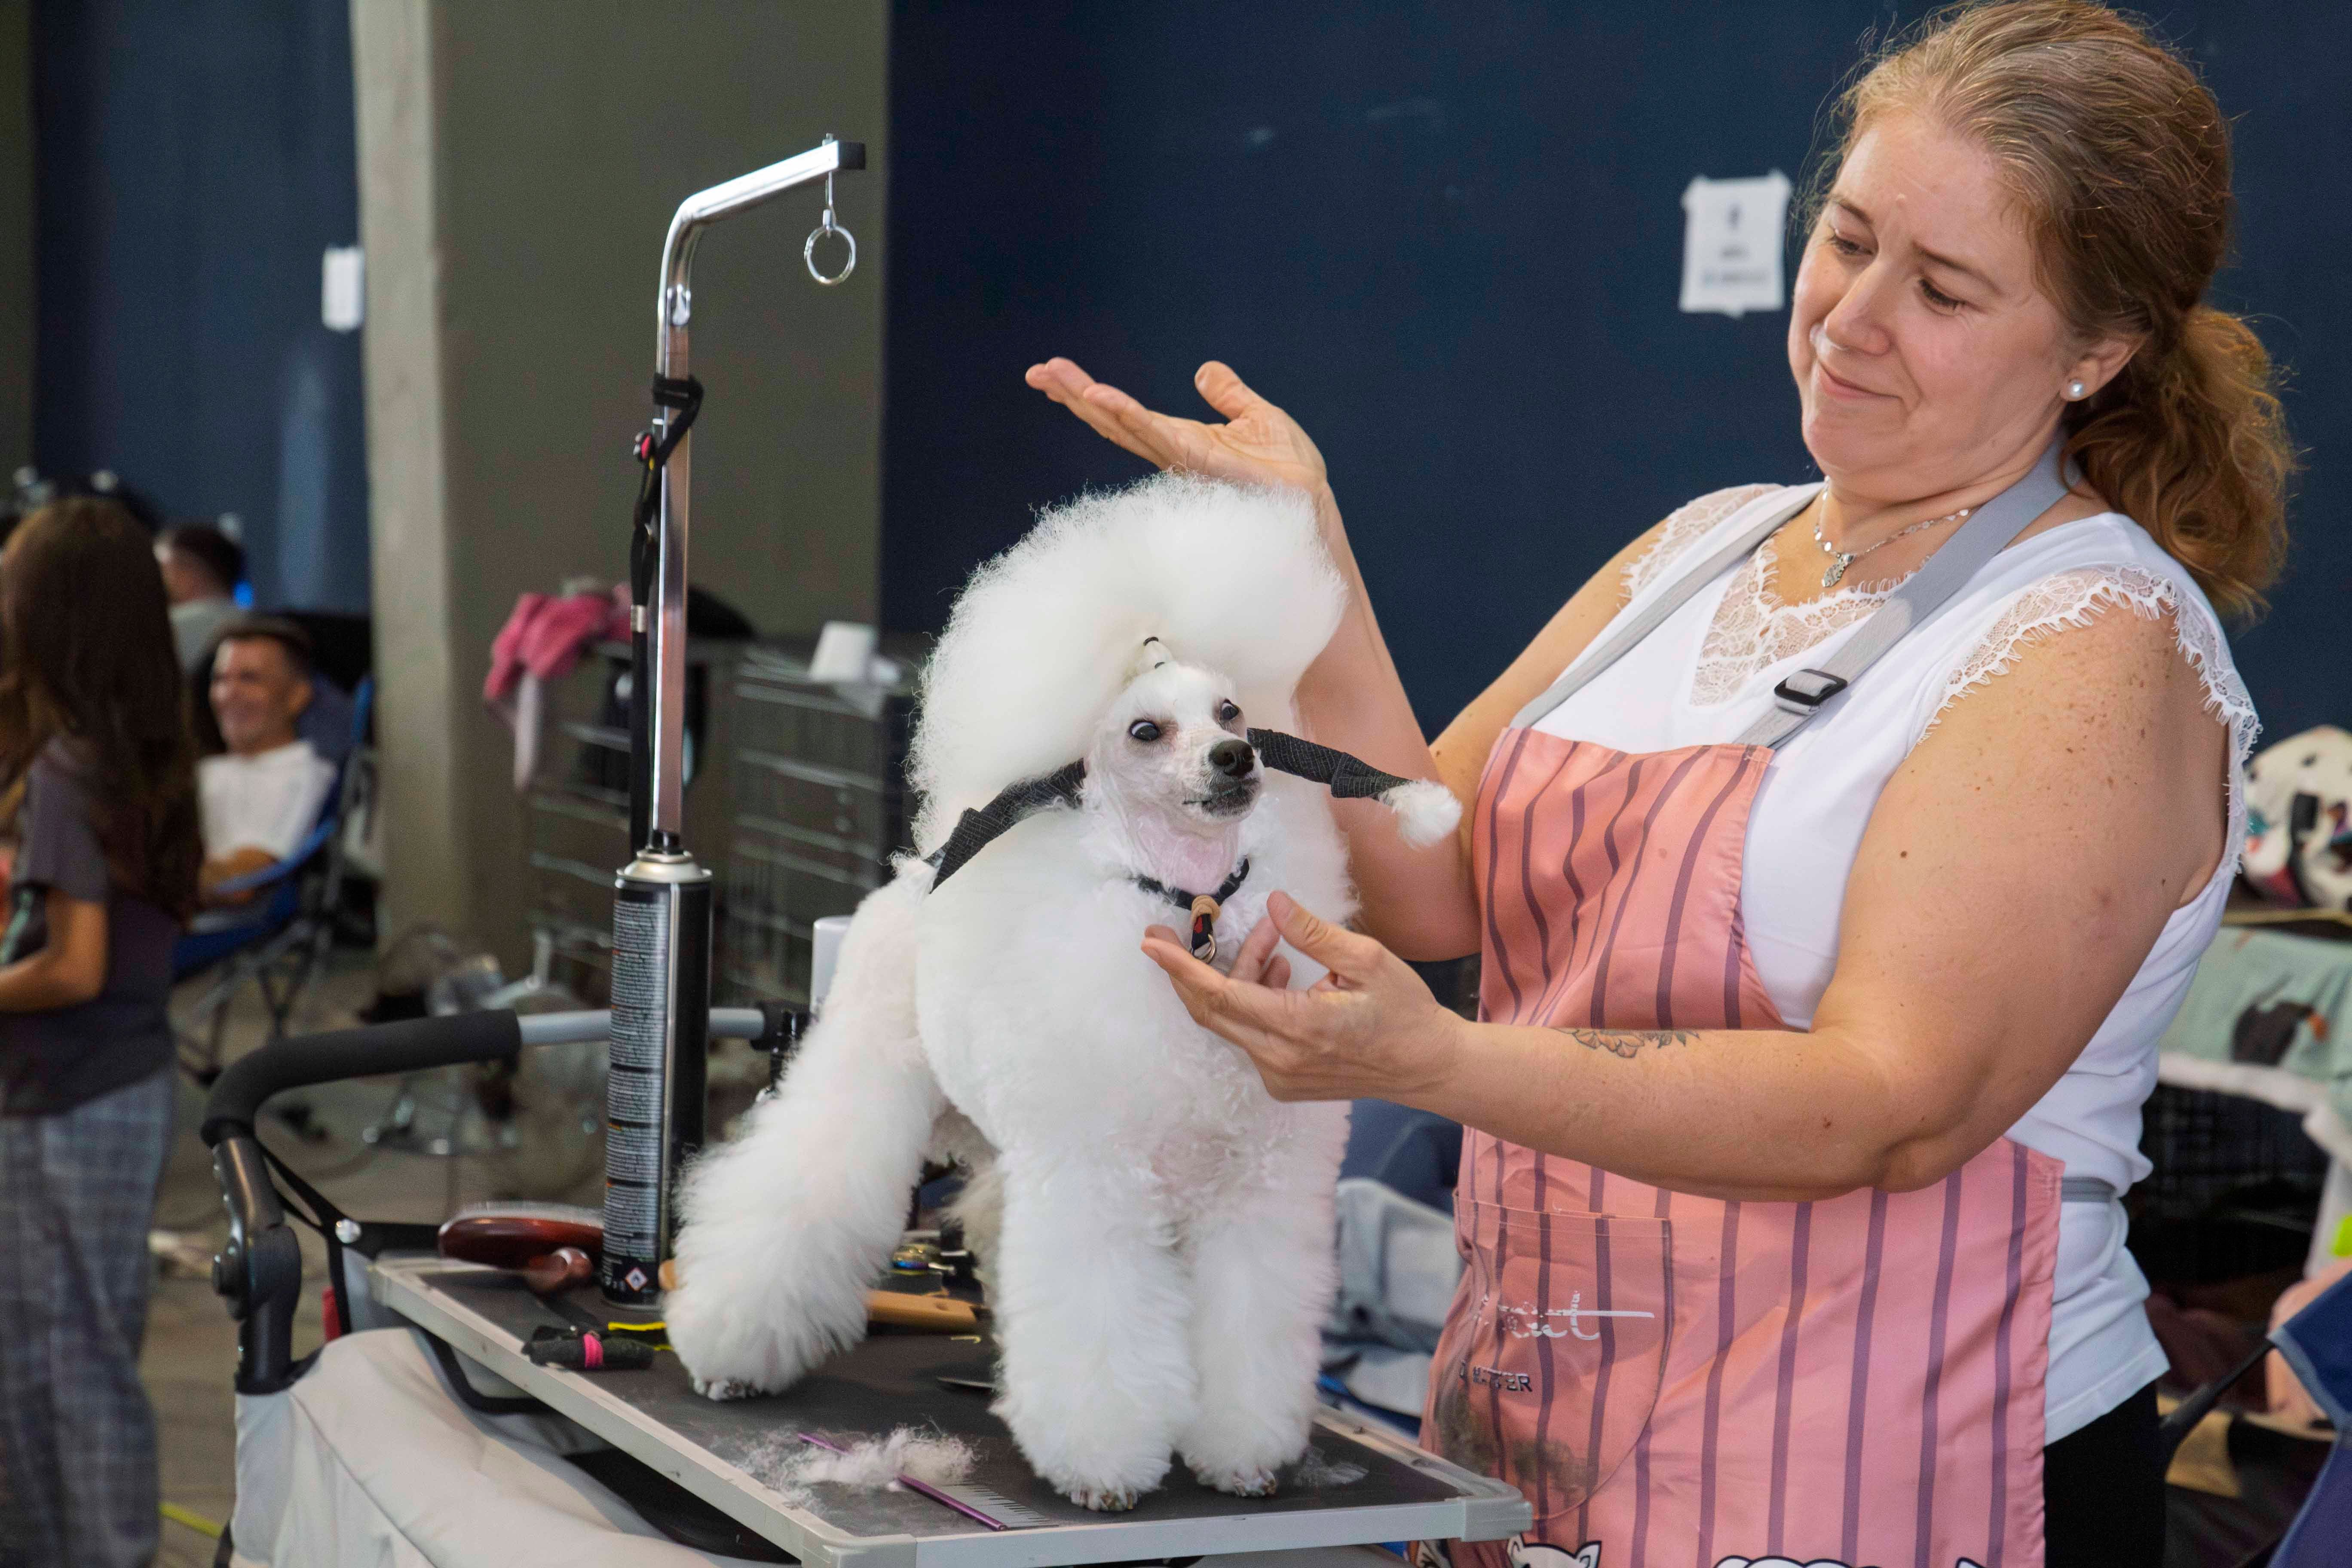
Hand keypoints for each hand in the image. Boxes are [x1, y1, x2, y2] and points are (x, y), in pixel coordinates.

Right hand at [1025, 358, 1330, 498]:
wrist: (1312, 501)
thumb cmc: (1289, 470)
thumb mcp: (1258, 418)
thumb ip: (1230, 395)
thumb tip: (1204, 371)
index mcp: (1181, 441)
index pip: (1126, 416)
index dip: (1090, 396)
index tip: (1055, 374)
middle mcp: (1173, 453)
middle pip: (1113, 421)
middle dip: (1073, 396)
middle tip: (1037, 372)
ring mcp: (1183, 460)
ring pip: (1125, 427)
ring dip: (1089, 401)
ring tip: (1055, 378)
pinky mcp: (1201, 463)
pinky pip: (1156, 436)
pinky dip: (1127, 416)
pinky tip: (1100, 399)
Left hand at [1141, 891, 1461, 1102]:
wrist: (1426, 1067)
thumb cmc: (1403, 1011)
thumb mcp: (1367, 960)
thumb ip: (1313, 933)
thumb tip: (1273, 903)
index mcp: (1299, 1028)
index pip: (1222, 996)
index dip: (1181, 968)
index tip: (1150, 944)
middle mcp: (1280, 1059)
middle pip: (1212, 1011)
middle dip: (1186, 970)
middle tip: (1167, 933)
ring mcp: (1279, 1075)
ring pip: (1233, 1019)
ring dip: (1240, 976)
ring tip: (1274, 942)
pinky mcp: (1283, 1081)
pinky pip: (1251, 1034)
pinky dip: (1254, 999)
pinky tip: (1281, 973)